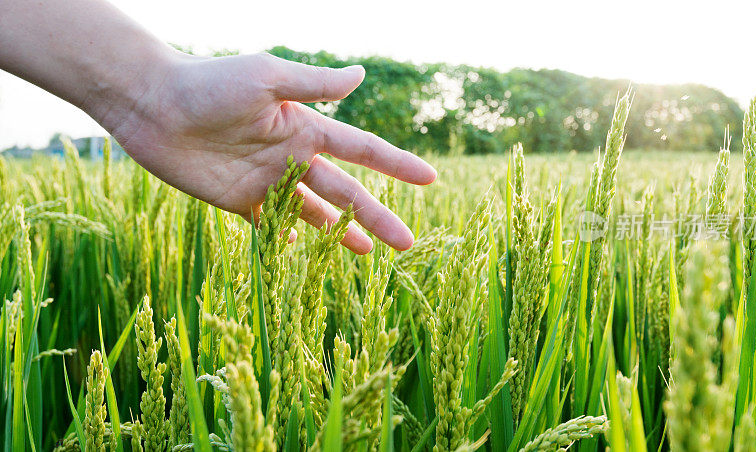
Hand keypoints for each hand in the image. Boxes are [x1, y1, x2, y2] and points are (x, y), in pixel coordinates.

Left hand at [94, 52, 436, 253]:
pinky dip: (289, 238)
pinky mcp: (239, 201)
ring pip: (315, 213)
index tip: (430, 179)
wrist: (152, 105)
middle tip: (407, 243)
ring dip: (343, 232)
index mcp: (305, 127)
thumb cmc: (209, 82)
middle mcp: (293, 157)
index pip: (362, 150)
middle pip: (347, 191)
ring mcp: (268, 182)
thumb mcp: (267, 77)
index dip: (396, 164)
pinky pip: (272, 225)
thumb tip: (362, 74)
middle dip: (378, 216)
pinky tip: (305, 252)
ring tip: (369, 255)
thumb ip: (314, 84)